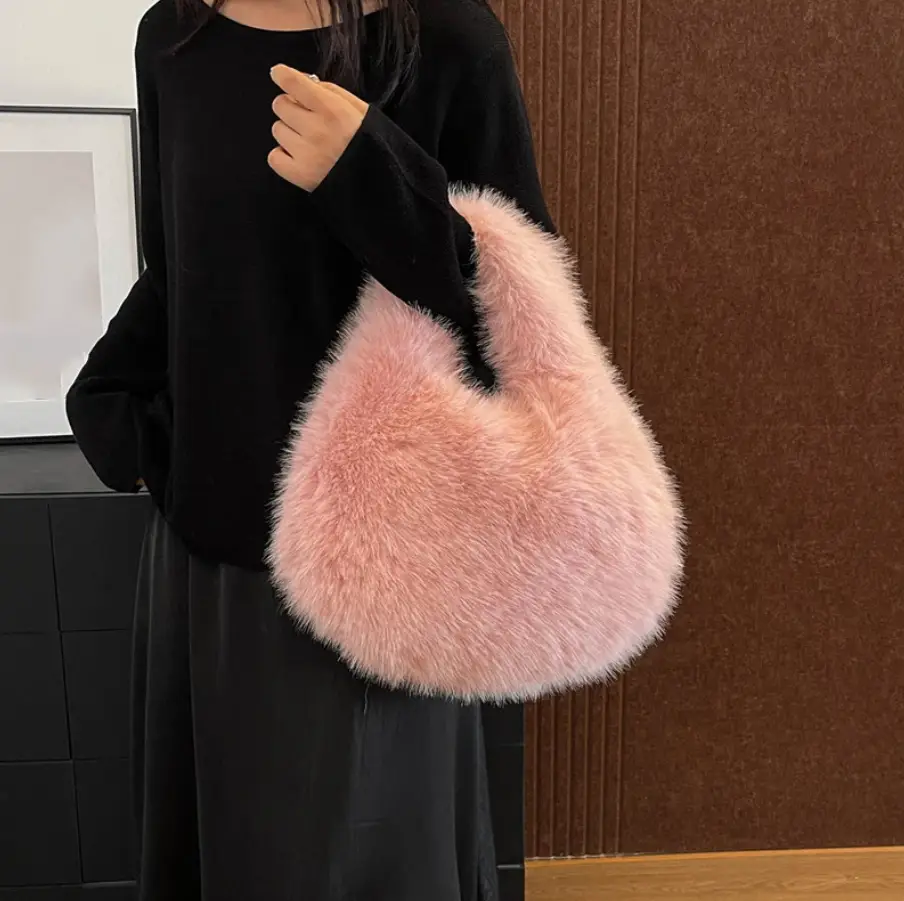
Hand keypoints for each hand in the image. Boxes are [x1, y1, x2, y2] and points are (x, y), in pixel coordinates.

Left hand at [268, 64, 368, 191]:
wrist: (382, 182)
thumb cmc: (371, 144)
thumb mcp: (361, 110)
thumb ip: (331, 92)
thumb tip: (306, 82)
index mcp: (333, 111)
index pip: (293, 82)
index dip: (282, 75)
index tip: (279, 74)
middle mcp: (316, 130)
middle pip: (280, 105)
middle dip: (291, 107)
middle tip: (306, 118)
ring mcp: (305, 154)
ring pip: (277, 130)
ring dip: (289, 132)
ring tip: (309, 142)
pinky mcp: (299, 175)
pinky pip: (274, 157)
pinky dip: (283, 156)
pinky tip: (300, 157)